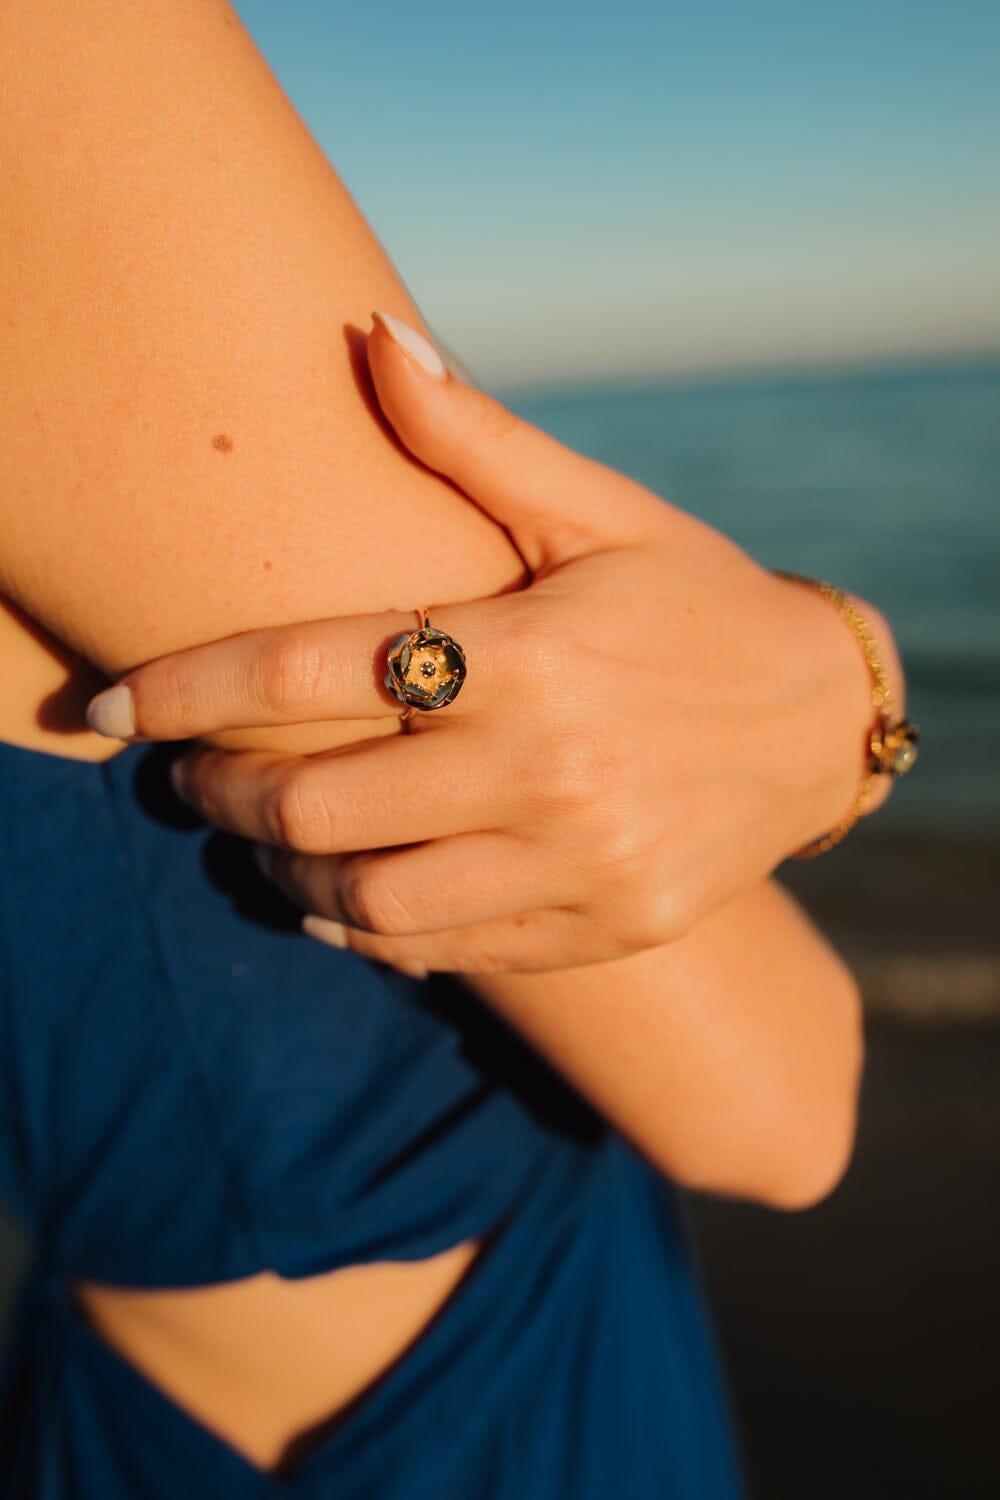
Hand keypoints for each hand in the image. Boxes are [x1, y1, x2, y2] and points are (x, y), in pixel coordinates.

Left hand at [87, 311, 891, 973]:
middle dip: (220, 790)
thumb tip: (369, 333)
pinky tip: (336, 892)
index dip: (184, 688)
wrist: (824, 724)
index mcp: (533, 652)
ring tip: (266, 833)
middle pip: (315, 802)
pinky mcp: (603, 925)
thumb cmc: (697, 604)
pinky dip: (362, 925)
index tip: (106, 708)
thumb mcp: (603, 513)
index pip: (310, 671)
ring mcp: (580, 862)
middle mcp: (551, 767)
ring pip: (366, 897)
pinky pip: (440, 948)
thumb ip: (475, 438)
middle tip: (194, 773)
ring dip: (282, 868)